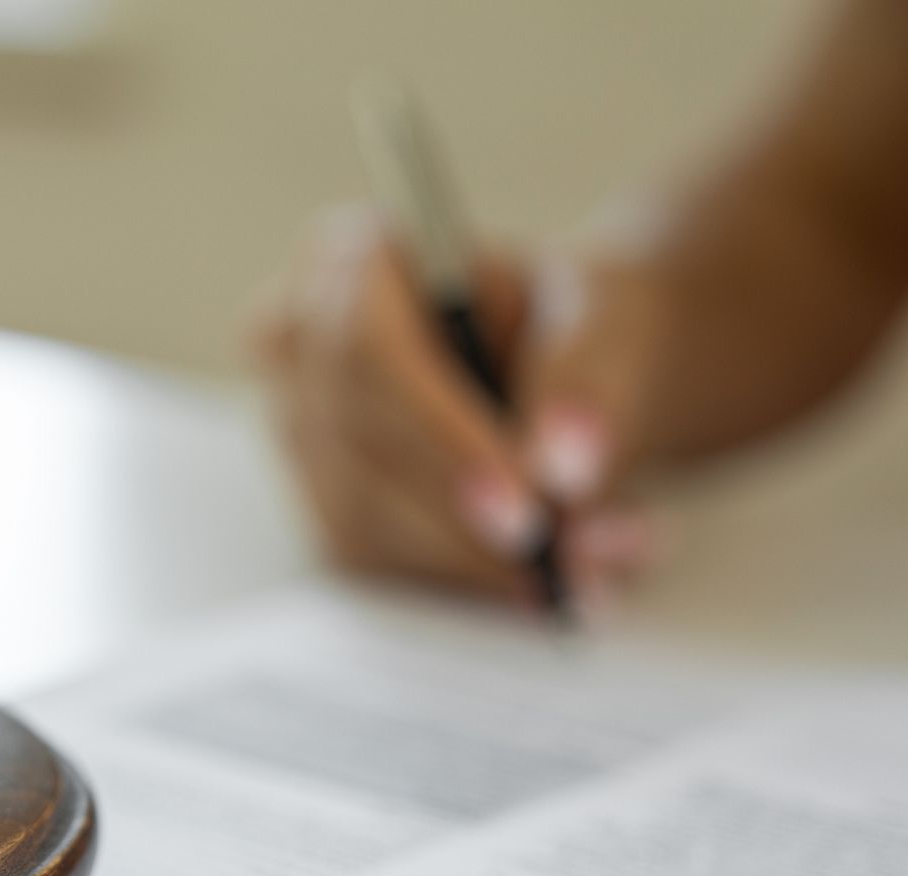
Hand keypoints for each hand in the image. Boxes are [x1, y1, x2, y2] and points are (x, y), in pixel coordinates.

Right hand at [254, 206, 660, 607]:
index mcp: (347, 262)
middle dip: (472, 520)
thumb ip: (591, 377)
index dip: (438, 436)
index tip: (526, 504)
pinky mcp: (324, 507)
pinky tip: (554, 574)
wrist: (572, 369)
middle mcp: (297, 348)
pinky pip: (383, 565)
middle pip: (357, 450)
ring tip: (600, 562)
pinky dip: (474, 580)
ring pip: (366, 523)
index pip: (365, 353)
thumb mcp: (610, 315)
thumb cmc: (576, 323)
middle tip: (582, 556)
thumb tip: (564, 469)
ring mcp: (299, 436)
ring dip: (483, 563)